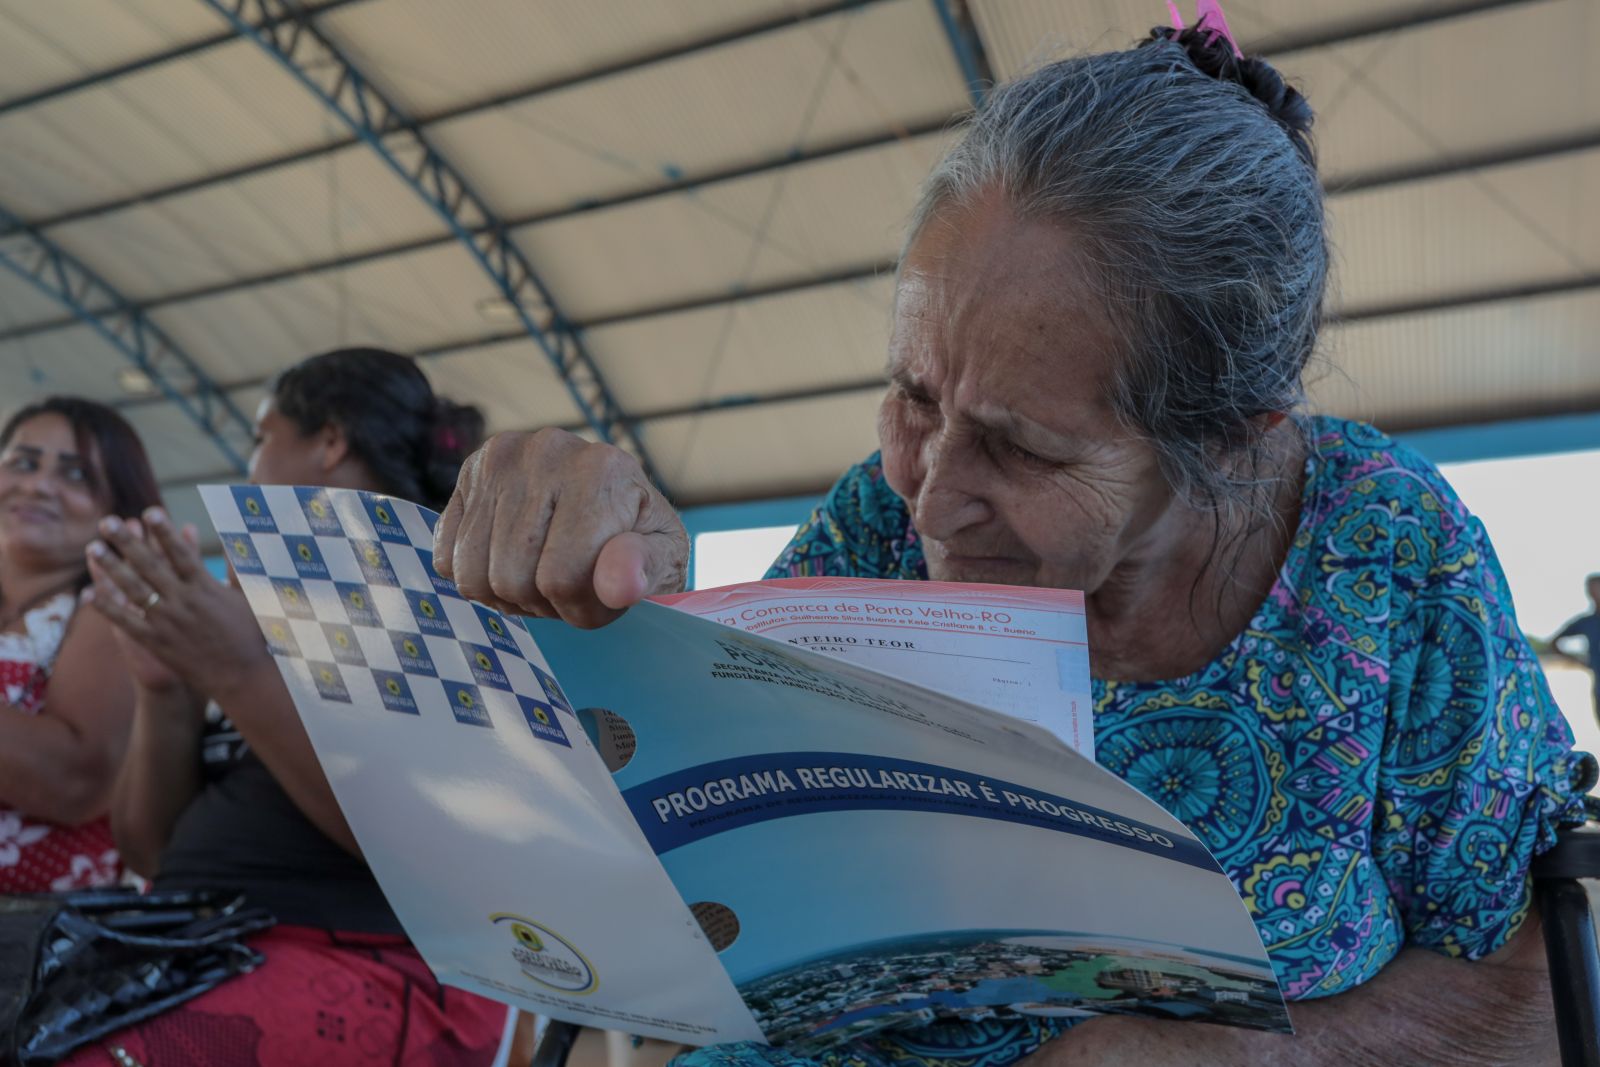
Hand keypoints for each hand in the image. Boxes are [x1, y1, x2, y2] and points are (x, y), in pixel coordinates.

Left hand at [85, 508, 271, 699]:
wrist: (242, 676)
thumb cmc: (250, 635)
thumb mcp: (249, 597)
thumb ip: (238, 569)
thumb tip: (238, 542)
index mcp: (206, 587)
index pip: (180, 553)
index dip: (164, 532)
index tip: (150, 512)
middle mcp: (183, 601)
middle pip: (149, 565)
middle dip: (127, 541)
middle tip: (107, 522)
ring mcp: (167, 621)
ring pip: (133, 589)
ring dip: (111, 567)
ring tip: (94, 547)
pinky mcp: (156, 642)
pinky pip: (126, 621)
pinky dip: (108, 607)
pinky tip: (91, 593)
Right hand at [434, 429, 687, 627]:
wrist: (611, 503)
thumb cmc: (641, 540)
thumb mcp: (666, 558)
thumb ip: (646, 569)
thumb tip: (618, 585)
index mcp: (600, 469)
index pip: (561, 578)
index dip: (581, 608)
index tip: (604, 596)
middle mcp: (544, 451)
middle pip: (512, 578)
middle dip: (545, 601)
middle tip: (572, 583)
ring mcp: (497, 459)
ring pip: (474, 575)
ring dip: (510, 594)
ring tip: (544, 571)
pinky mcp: (466, 476)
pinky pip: (446, 559)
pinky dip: (477, 576)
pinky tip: (513, 558)